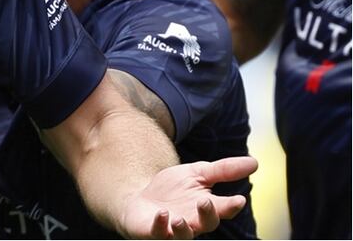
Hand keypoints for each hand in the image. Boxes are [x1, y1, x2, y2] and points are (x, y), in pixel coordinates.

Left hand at [119, 157, 257, 238]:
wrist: (140, 199)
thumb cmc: (172, 190)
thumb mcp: (196, 173)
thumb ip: (223, 170)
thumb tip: (255, 162)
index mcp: (207, 208)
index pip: (223, 209)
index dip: (231, 206)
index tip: (239, 199)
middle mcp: (194, 222)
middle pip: (207, 224)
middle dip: (207, 215)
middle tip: (204, 201)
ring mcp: (174, 230)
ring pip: (184, 236)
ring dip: (183, 228)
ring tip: (179, 218)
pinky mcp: (154, 231)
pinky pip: (159, 233)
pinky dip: (161, 225)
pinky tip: (162, 214)